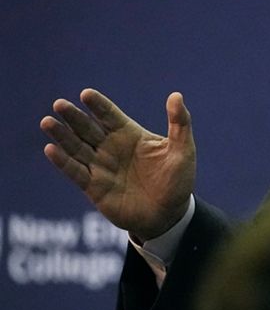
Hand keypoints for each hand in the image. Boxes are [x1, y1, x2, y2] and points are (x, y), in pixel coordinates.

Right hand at [40, 89, 195, 239]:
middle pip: (88, 128)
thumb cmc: (177, 181)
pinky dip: (63, 161)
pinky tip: (51, 149)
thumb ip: (179, 123)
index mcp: (130, 135)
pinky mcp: (93, 187)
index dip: (98, 105)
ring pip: (76, 147)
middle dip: (74, 116)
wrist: (169, 215)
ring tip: (47, 122)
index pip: (110, 115)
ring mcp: (100, 166)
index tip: (86, 94)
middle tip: (59, 104)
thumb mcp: (183, 151)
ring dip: (62, 135)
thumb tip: (176, 95)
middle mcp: (111, 147)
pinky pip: (75, 172)